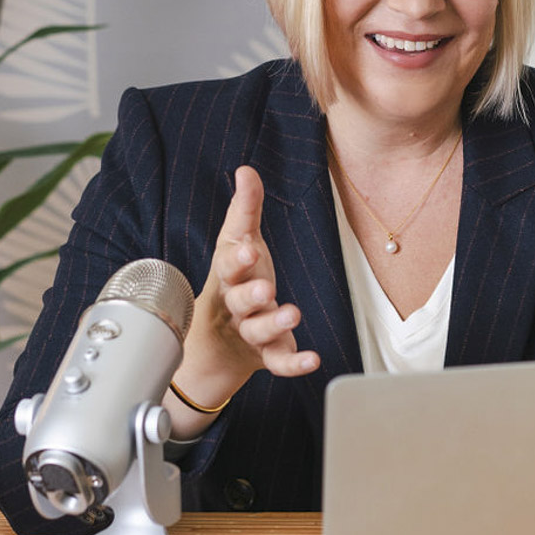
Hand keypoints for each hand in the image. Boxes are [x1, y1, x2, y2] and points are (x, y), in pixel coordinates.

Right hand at [171, 165, 319, 424]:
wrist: (220, 337)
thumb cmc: (236, 279)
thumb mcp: (238, 243)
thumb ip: (246, 209)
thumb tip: (246, 171)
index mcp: (229, 275)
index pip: (229, 266)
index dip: (238, 259)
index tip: (249, 250)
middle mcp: (238, 305)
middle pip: (240, 301)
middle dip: (252, 295)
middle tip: (266, 289)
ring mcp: (252, 332)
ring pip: (259, 331)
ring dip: (274, 324)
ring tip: (291, 314)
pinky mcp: (268, 354)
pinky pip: (279, 362)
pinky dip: (294, 364)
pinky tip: (313, 359)